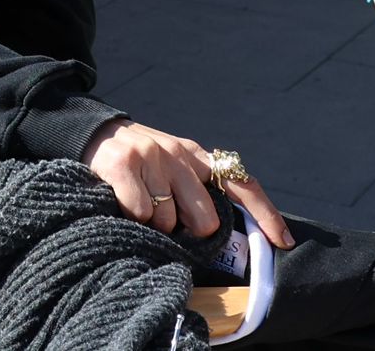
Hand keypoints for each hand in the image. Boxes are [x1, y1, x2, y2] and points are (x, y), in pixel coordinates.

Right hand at [80, 118, 293, 248]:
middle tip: (169, 219)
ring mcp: (151, 156)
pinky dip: (132, 217)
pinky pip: (140, 213)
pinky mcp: (123, 164)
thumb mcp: (173, 168)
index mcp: (196, 156)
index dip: (265, 213)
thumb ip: (197, 191)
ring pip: (167, 221)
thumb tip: (224, 234)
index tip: (282, 241)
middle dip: (190, 229)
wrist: (92, 133)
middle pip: (205, 218)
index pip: (240, 183)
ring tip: (140, 204)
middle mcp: (177, 153)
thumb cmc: (140, 163)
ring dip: (154, 225)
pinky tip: (123, 202)